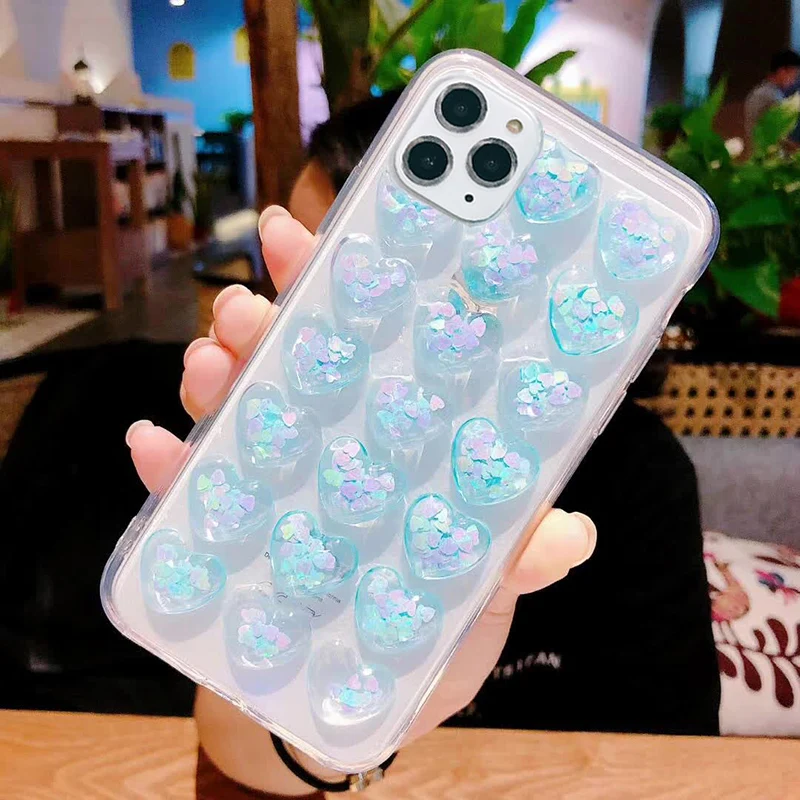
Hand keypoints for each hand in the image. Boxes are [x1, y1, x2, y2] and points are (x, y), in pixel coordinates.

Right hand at [126, 206, 595, 789]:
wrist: (368, 700)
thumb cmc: (434, 626)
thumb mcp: (487, 586)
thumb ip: (521, 555)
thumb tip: (568, 536)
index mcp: (394, 431)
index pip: (371, 340)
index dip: (348, 283)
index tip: (324, 235)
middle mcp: (330, 440)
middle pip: (293, 356)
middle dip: (269, 313)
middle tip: (253, 295)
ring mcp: (275, 478)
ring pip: (236, 405)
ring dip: (217, 374)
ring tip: (210, 361)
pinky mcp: (229, 528)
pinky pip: (190, 488)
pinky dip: (169, 464)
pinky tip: (153, 445)